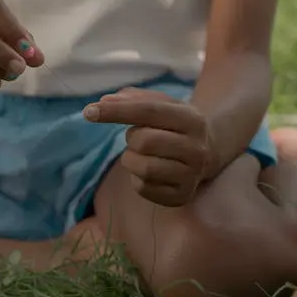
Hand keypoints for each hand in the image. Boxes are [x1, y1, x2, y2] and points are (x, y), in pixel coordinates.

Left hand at [83, 88, 211, 206]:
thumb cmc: (175, 125)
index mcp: (193, 119)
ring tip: (140, 154)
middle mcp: (197, 148)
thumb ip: (132, 99)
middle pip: (144, 141)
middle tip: (137, 137)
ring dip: (131, 159)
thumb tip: (102, 103)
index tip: (88, 112)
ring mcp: (192, 175)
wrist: (207, 153)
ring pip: (144, 168)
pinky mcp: (181, 196)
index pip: (149, 111)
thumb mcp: (162, 105)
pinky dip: (136, 178)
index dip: (117, 111)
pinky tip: (147, 171)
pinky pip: (143, 188)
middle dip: (131, 138)